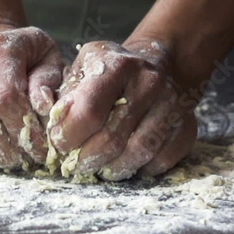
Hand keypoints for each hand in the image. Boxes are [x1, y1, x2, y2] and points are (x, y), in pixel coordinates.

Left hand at [46, 40, 196, 180]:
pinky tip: (126, 162)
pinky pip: (162, 160)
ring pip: (137, 153)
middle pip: (111, 139)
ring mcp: (171, 104)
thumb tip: (46, 121)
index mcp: (116, 64)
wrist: (160, 64)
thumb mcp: (80, 69)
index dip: (67, 136)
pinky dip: (141, 169)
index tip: (58, 144)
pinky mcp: (186, 126)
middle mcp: (148, 81)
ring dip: (112, 169)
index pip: (88, 112)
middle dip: (85, 159)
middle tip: (74, 165)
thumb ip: (61, 93)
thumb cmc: (108, 73)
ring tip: (99, 167)